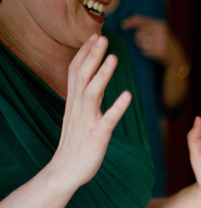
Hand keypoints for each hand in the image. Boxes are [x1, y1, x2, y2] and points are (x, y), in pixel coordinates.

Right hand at [50, 35, 131, 188]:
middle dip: (91, 56)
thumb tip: (94, 79)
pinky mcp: (96, 136)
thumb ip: (85, 97)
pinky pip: (107, 120)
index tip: (94, 36)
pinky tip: (128, 95)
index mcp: (73, 103)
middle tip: (102, 38)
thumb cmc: (76, 143)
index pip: (76, 72)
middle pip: (82, 77)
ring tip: (113, 58)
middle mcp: (77, 109)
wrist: (65, 171)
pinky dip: (117, 107)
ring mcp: (86, 122)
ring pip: (92, 93)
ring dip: (102, 75)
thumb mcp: (78, 115)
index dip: (84, 54)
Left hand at [121, 14, 175, 62]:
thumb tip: (135, 14)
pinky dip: (146, 52)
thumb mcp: (160, 28)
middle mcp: (160, 32)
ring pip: (140, 42)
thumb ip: (148, 22)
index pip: (142, 21)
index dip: (131, 21)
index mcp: (160, 25)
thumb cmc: (166, 41)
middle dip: (138, 38)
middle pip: (139, 33)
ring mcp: (159, 42)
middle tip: (145, 42)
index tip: (123, 25)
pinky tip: (153, 52)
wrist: (176, 56)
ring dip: (142, 45)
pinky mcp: (158, 52)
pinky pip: (144, 51)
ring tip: (150, 46)